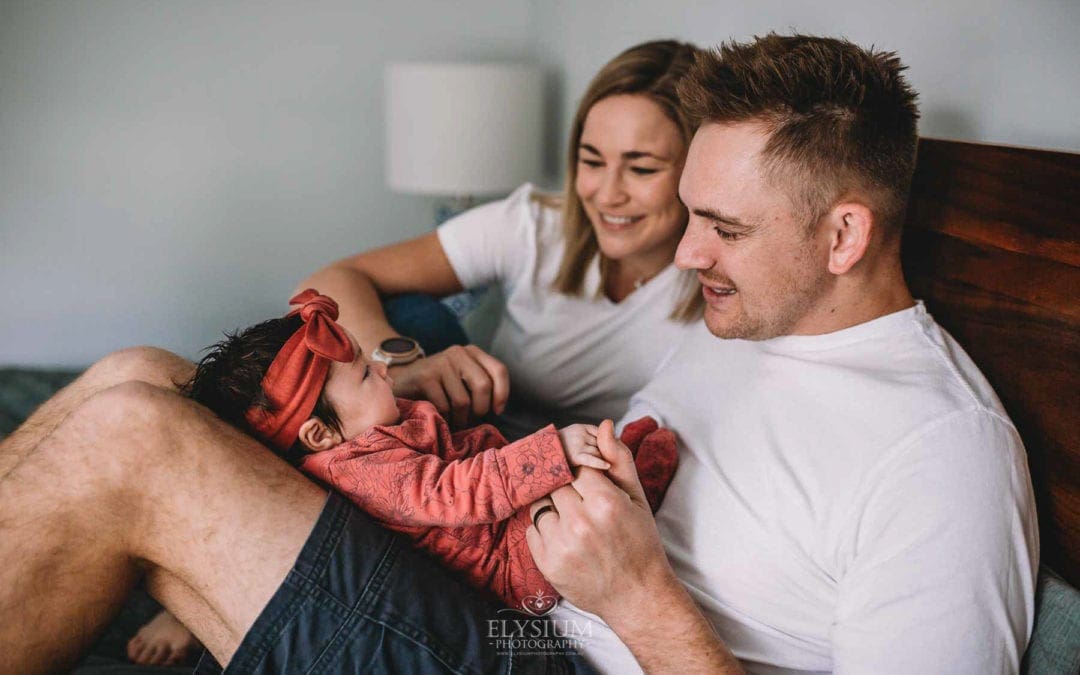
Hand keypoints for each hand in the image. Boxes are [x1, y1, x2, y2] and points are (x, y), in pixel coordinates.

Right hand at [389, 345, 508, 427]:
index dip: (502, 394)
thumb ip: (481, 386)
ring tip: (454, 421)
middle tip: (471, 420)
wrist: (402, 382)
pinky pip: (444, 407)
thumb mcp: (463, 380)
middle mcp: (458, 353)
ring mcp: (440, 363)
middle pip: (483, 386)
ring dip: (460, 419)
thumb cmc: (439, 387)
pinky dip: (445, 419)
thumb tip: (499, 409)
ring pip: (463, 401)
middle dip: (480, 410)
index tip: (496, 411)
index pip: (499, 370)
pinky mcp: (425, 377)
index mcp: (472, 352)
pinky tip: (441, 418)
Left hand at [527, 420, 675, 616]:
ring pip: (540, 503)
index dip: (582, 471)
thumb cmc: (641, 544)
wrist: (637, 596)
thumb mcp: (637, 499)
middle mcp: (580, 522)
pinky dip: (544, 527)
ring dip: (552, 505)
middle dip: (566, 486)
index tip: (586, 480)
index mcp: (605, 502)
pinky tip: (564, 535)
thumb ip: (619, 460)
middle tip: (578, 498)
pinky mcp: (546, 563)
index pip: (577, 466)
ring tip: (572, 517)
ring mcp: (560, 544)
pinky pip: (531, 528)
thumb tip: (604, 425)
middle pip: (555, 482)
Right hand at [557, 424, 608, 470]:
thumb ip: (588, 434)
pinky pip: (592, 460)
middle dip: (602, 450)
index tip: (604, 449)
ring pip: (598, 452)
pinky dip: (600, 463)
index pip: (599, 433)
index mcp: (580, 427)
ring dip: (599, 458)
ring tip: (598, 465)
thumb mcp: (573, 433)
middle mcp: (580, 434)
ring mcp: (578, 445)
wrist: (542, 451)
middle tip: (603, 458)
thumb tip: (608, 438)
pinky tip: (607, 466)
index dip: (603, 441)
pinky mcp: (575, 457)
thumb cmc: (560, 445)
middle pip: (600, 443)